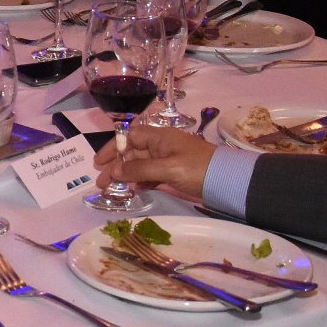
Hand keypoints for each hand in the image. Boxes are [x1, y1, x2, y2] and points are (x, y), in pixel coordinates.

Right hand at [98, 124, 215, 198]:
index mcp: (160, 137)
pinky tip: (134, 189)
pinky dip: (141, 181)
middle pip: (132, 152)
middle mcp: (161, 146)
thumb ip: (139, 169)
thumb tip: (115, 171)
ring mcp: (168, 159)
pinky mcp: (174, 173)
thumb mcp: (167, 168)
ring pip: (140, 165)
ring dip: (126, 175)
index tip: (99, 162)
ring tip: (113, 189)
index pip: (129, 136)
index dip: (113, 147)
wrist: (227, 181)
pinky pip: (151, 174)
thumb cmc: (197, 169)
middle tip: (102, 183)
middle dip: (116, 166)